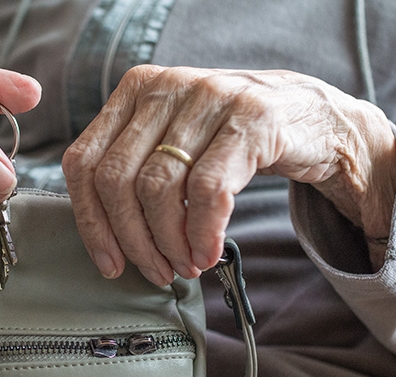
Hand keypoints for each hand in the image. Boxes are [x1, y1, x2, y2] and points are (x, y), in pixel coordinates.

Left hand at [62, 65, 395, 285]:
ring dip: (168, 242)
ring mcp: (208, 97)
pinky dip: (202, 232)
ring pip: (158, 187)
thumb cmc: (230, 140)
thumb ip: (135, 169)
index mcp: (135, 91)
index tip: (109, 262)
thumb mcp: (174, 142)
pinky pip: (207, 189)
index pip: (84, 161)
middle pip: (116, 179)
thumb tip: (105, 238)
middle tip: (156, 271)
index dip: (90, 221)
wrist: (310, 118)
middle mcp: (166, 87)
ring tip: (185, 266)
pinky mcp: (251, 118)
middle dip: (133, 240)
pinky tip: (207, 253)